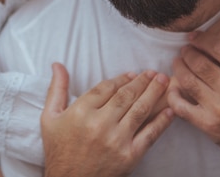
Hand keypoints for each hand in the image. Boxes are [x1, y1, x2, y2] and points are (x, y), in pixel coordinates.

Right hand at [41, 63, 173, 176]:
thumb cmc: (58, 150)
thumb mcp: (49, 117)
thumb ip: (56, 89)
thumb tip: (57, 64)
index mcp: (80, 111)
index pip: (106, 87)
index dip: (121, 78)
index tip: (131, 73)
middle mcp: (100, 123)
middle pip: (126, 95)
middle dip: (142, 81)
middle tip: (153, 73)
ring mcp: (116, 140)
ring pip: (139, 110)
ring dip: (154, 94)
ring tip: (163, 82)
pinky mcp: (130, 156)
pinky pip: (150, 134)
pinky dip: (162, 121)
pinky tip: (170, 110)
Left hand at [169, 18, 219, 171]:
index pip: (219, 48)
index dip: (203, 39)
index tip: (194, 36)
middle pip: (200, 62)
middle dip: (188, 52)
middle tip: (184, 49)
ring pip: (188, 80)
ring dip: (178, 68)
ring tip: (178, 62)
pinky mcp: (208, 125)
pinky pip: (182, 105)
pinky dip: (173, 93)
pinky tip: (174, 85)